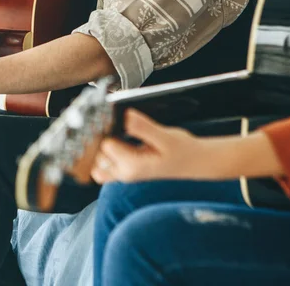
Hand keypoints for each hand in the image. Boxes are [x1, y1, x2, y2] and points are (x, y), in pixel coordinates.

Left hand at [91, 109, 211, 183]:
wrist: (193, 163)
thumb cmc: (182, 151)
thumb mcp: (166, 136)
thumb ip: (144, 128)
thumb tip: (126, 116)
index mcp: (132, 166)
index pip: (105, 145)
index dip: (106, 129)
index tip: (111, 119)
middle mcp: (124, 173)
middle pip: (96, 154)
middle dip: (100, 138)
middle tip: (110, 124)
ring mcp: (122, 174)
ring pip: (96, 163)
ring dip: (98, 148)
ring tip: (111, 132)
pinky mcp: (122, 172)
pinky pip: (101, 169)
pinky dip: (102, 156)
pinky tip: (112, 141)